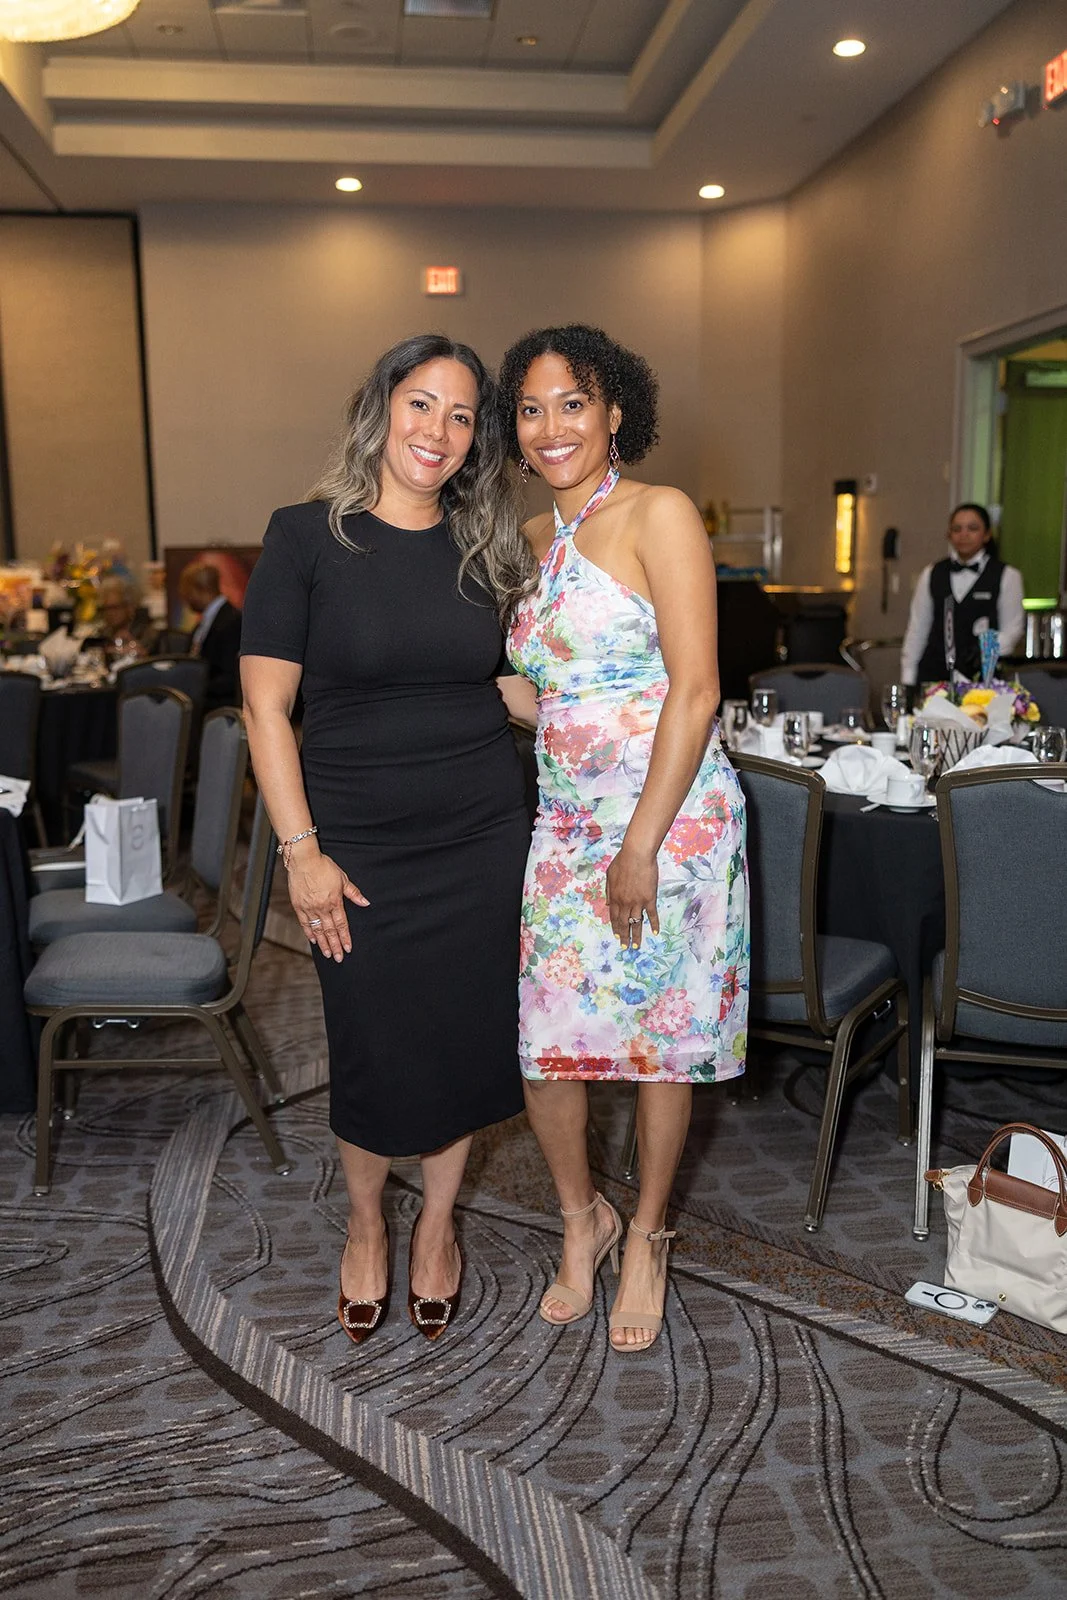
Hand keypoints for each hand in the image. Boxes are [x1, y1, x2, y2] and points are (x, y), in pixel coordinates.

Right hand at [286, 847, 368, 961]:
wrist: (304, 860)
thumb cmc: (323, 866)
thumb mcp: (343, 878)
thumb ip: (354, 893)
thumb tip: (365, 903)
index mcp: (334, 901)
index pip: (342, 924)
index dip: (345, 937)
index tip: (348, 948)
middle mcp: (322, 907)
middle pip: (330, 931)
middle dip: (335, 945)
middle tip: (338, 957)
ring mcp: (309, 908)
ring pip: (318, 930)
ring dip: (323, 943)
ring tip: (327, 953)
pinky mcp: (298, 906)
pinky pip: (304, 923)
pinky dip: (309, 932)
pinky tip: (313, 940)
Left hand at [606, 846, 658, 949]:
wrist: (636, 855)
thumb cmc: (622, 861)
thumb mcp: (609, 875)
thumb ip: (609, 891)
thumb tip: (609, 905)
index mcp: (615, 897)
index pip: (614, 917)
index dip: (615, 928)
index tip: (617, 937)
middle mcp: (625, 903)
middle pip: (623, 923)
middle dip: (624, 936)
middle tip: (625, 947)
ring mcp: (637, 902)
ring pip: (636, 923)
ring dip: (636, 935)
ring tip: (636, 946)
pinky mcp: (649, 899)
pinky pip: (651, 914)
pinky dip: (653, 924)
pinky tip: (655, 932)